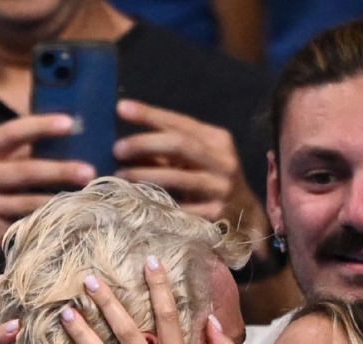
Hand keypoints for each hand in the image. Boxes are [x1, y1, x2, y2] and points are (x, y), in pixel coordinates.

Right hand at [0, 114, 95, 264]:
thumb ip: (10, 158)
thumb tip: (58, 142)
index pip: (8, 133)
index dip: (40, 126)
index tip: (70, 123)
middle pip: (24, 171)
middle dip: (60, 170)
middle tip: (90, 171)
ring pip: (28, 202)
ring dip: (61, 200)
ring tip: (88, 197)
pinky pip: (25, 225)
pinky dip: (48, 222)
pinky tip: (69, 220)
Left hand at [115, 100, 268, 236]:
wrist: (246, 215)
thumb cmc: (212, 181)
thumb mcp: (196, 160)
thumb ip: (168, 150)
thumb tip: (126, 144)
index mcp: (217, 140)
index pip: (180, 122)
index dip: (150, 114)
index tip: (121, 108)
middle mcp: (223, 161)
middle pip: (180, 144)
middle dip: (145, 143)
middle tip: (117, 148)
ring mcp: (222, 188)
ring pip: (180, 177)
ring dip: (146, 175)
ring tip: (121, 177)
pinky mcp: (218, 213)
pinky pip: (183, 207)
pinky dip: (160, 204)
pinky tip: (141, 202)